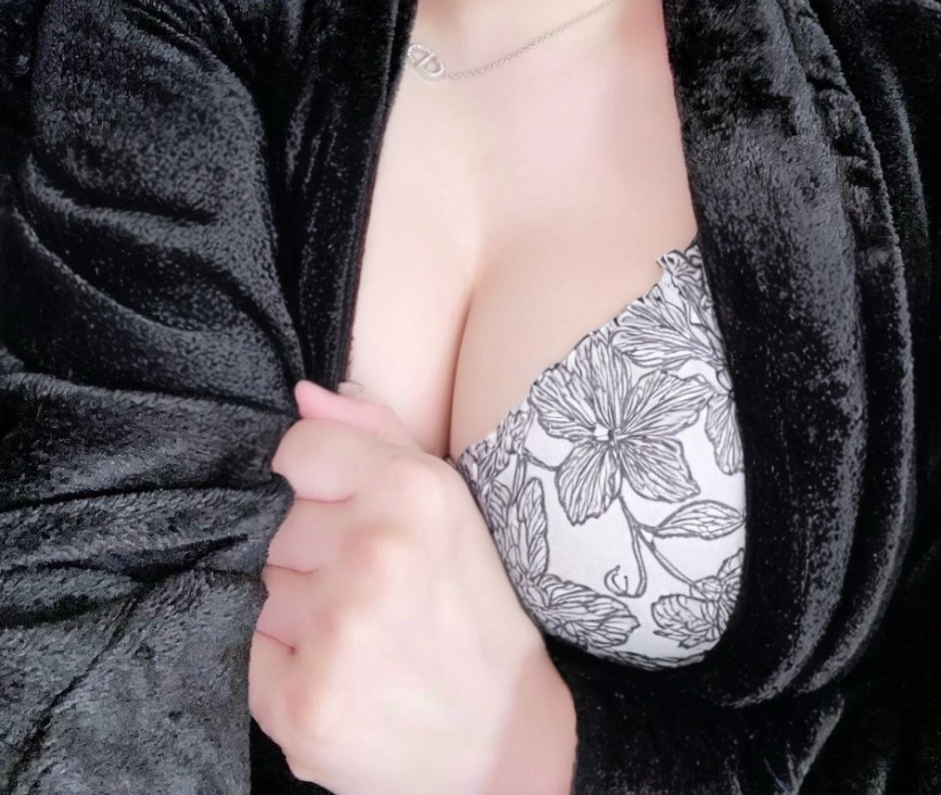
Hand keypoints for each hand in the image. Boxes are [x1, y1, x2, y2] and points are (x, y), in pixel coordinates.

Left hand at [248, 380, 576, 794]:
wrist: (503, 738)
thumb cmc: (471, 608)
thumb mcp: (448, 503)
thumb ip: (374, 434)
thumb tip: (304, 394)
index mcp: (412, 489)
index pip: (295, 449)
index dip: (313, 482)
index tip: (346, 514)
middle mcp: (373, 552)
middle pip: (276, 521)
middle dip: (310, 551)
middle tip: (368, 589)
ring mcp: (335, 630)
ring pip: (258, 584)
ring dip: (293, 608)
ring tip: (356, 632)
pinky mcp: (300, 704)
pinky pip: (245, 650)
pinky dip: (277, 663)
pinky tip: (333, 671)